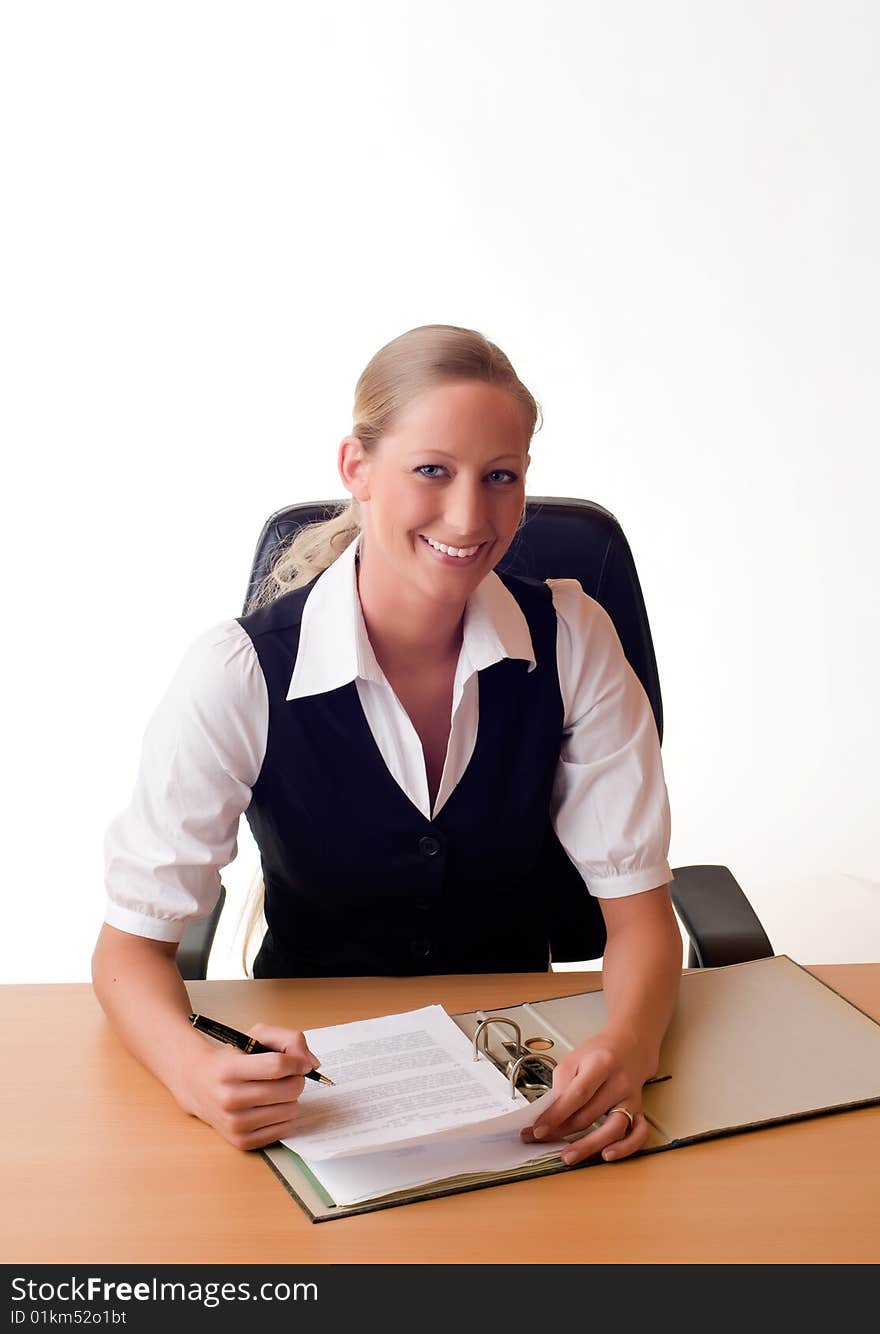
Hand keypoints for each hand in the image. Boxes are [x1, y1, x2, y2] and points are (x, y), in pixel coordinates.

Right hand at [177, 1022, 319, 1149]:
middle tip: (287, 1076)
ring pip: (290, 1110)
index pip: (277, 1066)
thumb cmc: (232, 1058)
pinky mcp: (242, 1141)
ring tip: (276, 1091)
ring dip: (290, 1098)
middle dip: (296, 1079)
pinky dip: (284, 1116)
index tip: (301, 1062)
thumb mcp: (256, 1037)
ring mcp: (235, 1124)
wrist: (198, 1085)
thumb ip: (289, 1040)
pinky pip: (284, 1129)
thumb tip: (312, 1064)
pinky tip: (271, 1107)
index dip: (297, 1062)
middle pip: (288, 1090)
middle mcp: (229, 1099)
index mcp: (230, 1069)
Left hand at [521, 1028, 651, 1165]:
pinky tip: (607, 1154)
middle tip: (541, 1141)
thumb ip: (561, 1084)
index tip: (538, 1129)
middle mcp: (619, 1083)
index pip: (577, 1094)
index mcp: (601, 1064)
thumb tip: (550, 1113)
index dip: (556, 1115)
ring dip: (589, 1146)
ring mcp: (631, 1099)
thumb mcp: (574, 1059)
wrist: (630, 1046)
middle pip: (590, 1114)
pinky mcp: (639, 1111)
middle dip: (562, 1132)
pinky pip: (639, 1135)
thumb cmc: (599, 1054)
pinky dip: (625, 1148)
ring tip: (569, 1156)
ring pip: (614, 1129)